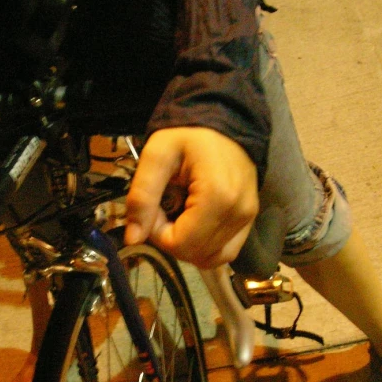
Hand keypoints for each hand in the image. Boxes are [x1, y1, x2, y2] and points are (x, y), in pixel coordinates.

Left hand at [124, 127, 258, 268]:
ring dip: (187, 245)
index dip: (158, 232)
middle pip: (194, 253)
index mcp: (217, 197)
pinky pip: (225, 253)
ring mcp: (247, 220)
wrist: (226, 122)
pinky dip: (204, 247)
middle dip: (171, 238)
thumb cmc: (189, 134)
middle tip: (166, 206)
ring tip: (180, 214)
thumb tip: (132, 239)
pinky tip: (194, 224)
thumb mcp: (157, 155)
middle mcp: (238, 213)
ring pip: (210, 259)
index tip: (156, 206)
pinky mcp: (249, 222)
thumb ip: (142, 195)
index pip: (180, 243)